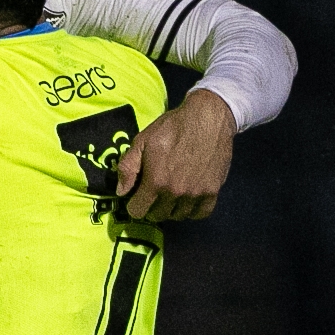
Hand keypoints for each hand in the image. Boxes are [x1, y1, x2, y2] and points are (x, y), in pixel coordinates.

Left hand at [115, 88, 235, 221]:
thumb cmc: (172, 127)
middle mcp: (175, 192)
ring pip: (178, 216)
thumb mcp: (142, 141)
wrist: (207, 119)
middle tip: (155, 193)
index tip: (138, 197)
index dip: (135, 205)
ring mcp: (195, 194)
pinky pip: (200, 213)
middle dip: (152, 206)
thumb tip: (121, 192)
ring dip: (172, 208)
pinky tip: (188, 199)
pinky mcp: (213, 191)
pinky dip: (193, 210)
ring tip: (171, 194)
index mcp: (156, 181)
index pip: (138, 211)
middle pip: (158, 215)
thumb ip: (128, 167)